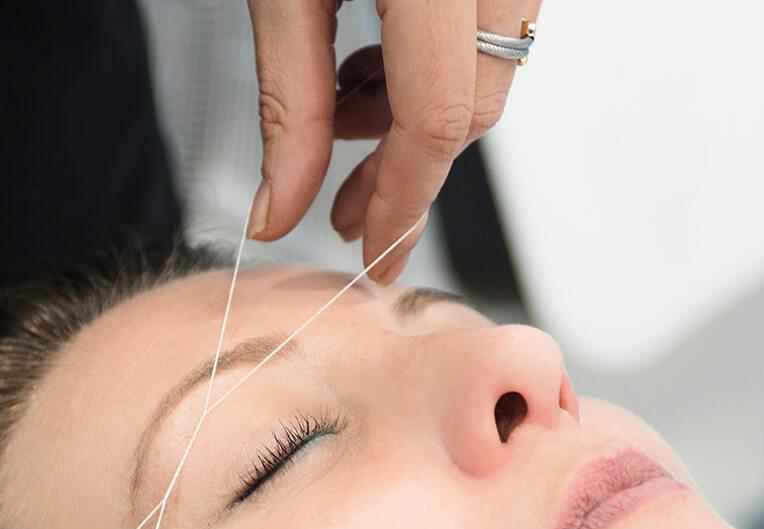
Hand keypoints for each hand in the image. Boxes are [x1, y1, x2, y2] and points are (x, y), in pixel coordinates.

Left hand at [245, 0, 540, 283]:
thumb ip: (287, 106)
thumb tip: (277, 215)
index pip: (435, 119)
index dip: (398, 203)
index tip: (372, 258)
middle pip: (472, 109)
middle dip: (403, 174)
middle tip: (345, 210)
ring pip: (487, 77)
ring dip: (413, 122)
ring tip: (339, 122)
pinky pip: (485, 36)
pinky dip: (429, 72)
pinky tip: (371, 69)